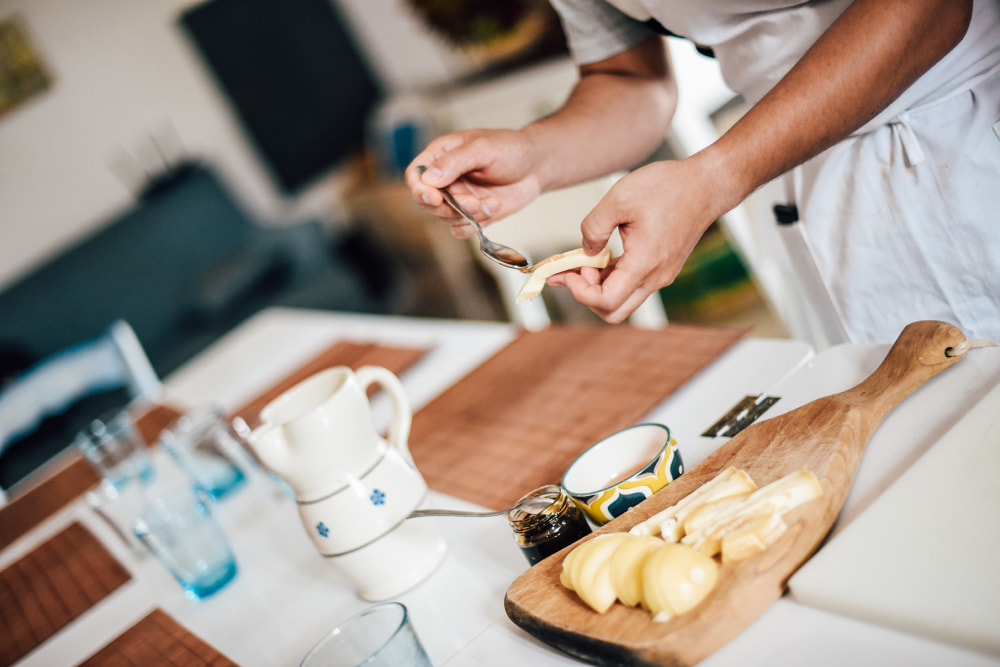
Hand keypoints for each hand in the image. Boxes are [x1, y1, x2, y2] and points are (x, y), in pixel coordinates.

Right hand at [406, 129, 542, 238]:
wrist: (536, 166)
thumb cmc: (511, 149)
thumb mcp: (483, 148)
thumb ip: (455, 161)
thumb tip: (429, 179)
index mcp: (441, 155)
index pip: (415, 175)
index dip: (419, 189)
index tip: (435, 197)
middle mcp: (445, 179)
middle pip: (426, 202)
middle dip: (449, 207)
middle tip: (472, 202)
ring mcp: (457, 198)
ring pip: (445, 218)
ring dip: (468, 215)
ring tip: (491, 201)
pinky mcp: (471, 214)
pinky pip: (461, 229)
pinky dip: (477, 224)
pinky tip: (494, 207)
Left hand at [550, 157, 730, 323]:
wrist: (706, 184)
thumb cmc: (669, 187)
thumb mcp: (619, 198)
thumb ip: (593, 228)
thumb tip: (586, 251)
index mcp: (644, 264)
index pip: (606, 301)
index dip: (580, 292)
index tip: (568, 270)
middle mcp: (655, 277)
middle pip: (613, 311)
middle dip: (586, 295)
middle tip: (571, 271)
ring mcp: (660, 275)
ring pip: (622, 299)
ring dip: (598, 287)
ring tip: (580, 261)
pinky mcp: (662, 268)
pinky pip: (632, 285)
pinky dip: (611, 278)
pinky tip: (598, 258)